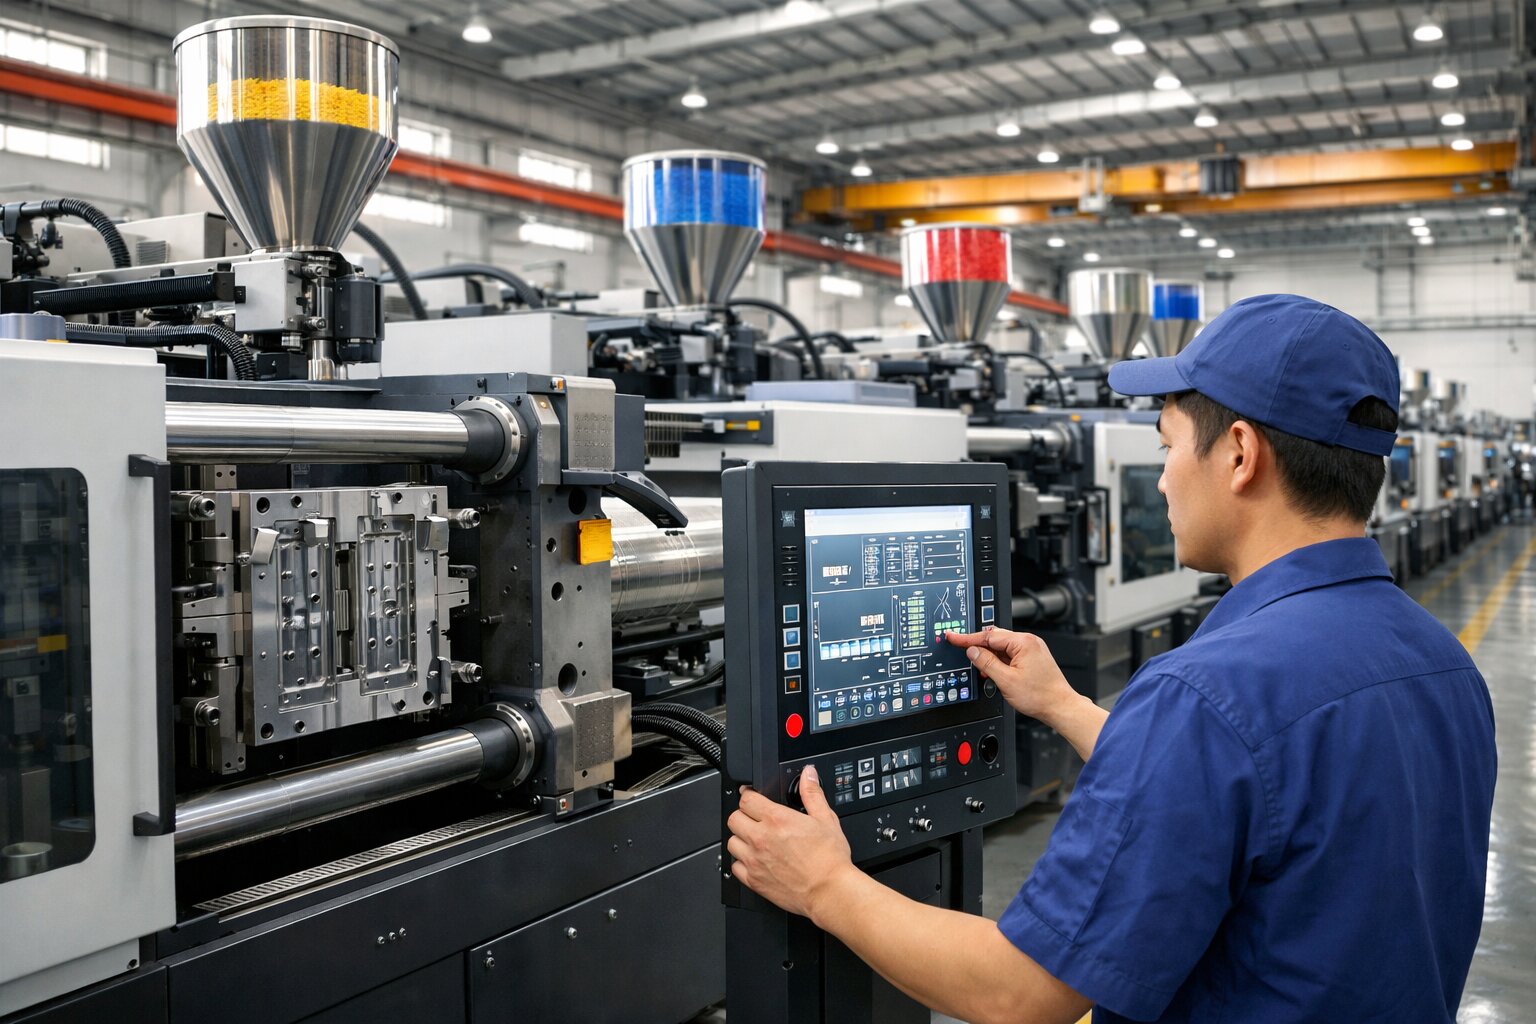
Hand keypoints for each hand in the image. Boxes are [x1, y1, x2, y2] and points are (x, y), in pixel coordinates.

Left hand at [726, 765, 856, 921]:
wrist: (829, 891)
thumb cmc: (829, 859)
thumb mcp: (825, 819)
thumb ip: (812, 793)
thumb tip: (808, 774)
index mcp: (777, 819)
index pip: (746, 799)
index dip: (750, 796)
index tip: (753, 798)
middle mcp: (761, 838)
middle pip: (734, 818)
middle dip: (743, 816)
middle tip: (754, 819)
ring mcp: (755, 860)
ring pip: (731, 842)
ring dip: (741, 839)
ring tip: (754, 841)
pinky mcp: (754, 880)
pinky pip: (735, 868)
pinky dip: (741, 863)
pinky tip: (755, 861)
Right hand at [945, 627, 1077, 724]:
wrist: (1060, 707)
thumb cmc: (1040, 696)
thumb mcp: (1006, 680)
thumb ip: (986, 663)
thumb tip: (972, 651)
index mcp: (1023, 642)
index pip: (988, 636)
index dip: (967, 638)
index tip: (953, 637)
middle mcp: (1029, 642)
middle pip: (995, 639)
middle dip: (977, 646)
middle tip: (959, 647)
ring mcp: (1032, 649)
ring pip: (1002, 647)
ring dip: (988, 656)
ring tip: (980, 669)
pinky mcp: (1033, 658)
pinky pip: (1010, 654)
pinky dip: (999, 661)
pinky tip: (993, 671)